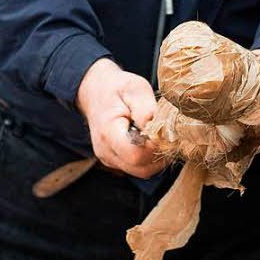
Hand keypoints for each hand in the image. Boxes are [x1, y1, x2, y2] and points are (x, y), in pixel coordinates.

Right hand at [76, 58, 164, 177]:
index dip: (155, 146)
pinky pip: (137, 168)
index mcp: (108, 132)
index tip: (162, 130)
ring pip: (141, 171)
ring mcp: (109, 159)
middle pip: (141, 168)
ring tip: (157, 135)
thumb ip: (147, 110)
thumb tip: (160, 130)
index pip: (136, 154)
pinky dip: (149, 158)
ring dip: (156, 158)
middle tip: (164, 133)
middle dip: (159, 154)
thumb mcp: (135, 89)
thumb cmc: (117, 88)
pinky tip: (149, 140)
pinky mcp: (114, 160)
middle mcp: (106, 151)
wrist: (94, 91)